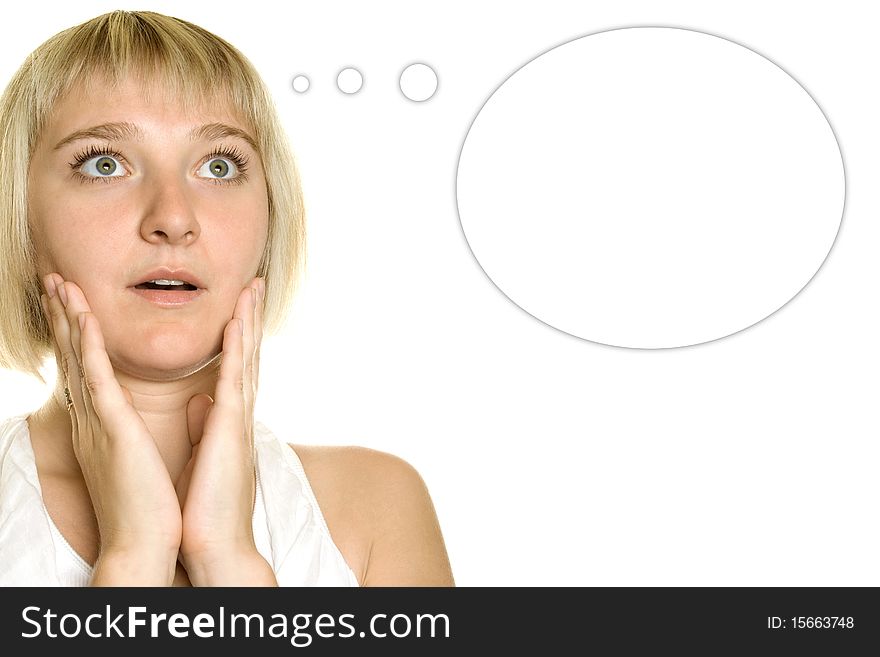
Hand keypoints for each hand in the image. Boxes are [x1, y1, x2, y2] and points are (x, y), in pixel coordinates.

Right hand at [40, 274, 181, 582]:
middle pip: (74, 357)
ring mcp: (98, 424)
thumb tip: (152, 411)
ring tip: (60, 283)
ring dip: (70, 318)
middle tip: (54, 279)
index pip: (87, 369)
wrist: (144, 544)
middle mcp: (92, 420)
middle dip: (65, 317)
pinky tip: (85, 317)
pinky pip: (97, 379)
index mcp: (103, 426)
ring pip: (79, 359)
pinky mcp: (112, 431)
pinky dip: (89, 346)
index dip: (78, 334)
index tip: (74, 304)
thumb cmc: (145, 506)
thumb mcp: (138, 459)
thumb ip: (135, 431)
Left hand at [176, 277, 273, 583]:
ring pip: (248, 358)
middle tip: (255, 282)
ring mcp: (239, 419)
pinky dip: (237, 347)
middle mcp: (240, 415)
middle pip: (250, 354)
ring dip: (249, 320)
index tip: (241, 305)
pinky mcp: (230, 428)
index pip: (238, 368)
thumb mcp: (201, 458)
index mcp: (230, 421)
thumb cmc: (205, 508)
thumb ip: (204, 425)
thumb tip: (201, 400)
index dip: (241, 334)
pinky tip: (237, 319)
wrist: (216, 545)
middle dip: (251, 317)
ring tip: (252, 286)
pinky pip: (234, 377)